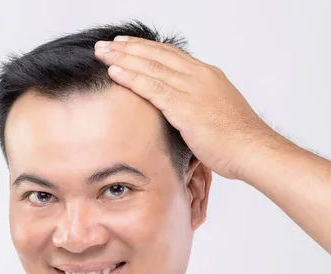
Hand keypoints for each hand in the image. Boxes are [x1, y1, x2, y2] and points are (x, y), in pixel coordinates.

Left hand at [94, 36, 280, 179]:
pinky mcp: (183, 106)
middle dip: (128, 48)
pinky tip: (114, 72)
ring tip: (102, 53)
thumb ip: (196, 104)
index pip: (169, 54)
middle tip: (106, 44)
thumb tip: (181, 110)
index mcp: (206, 75)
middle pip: (156, 55)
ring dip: (122, 58)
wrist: (251, 149)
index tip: (126, 44)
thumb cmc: (236, 138)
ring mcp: (190, 89)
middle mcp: (198, 76)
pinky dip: (130, 78)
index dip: (145, 48)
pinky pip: (151, 87)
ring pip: (150, 66)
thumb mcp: (216, 112)